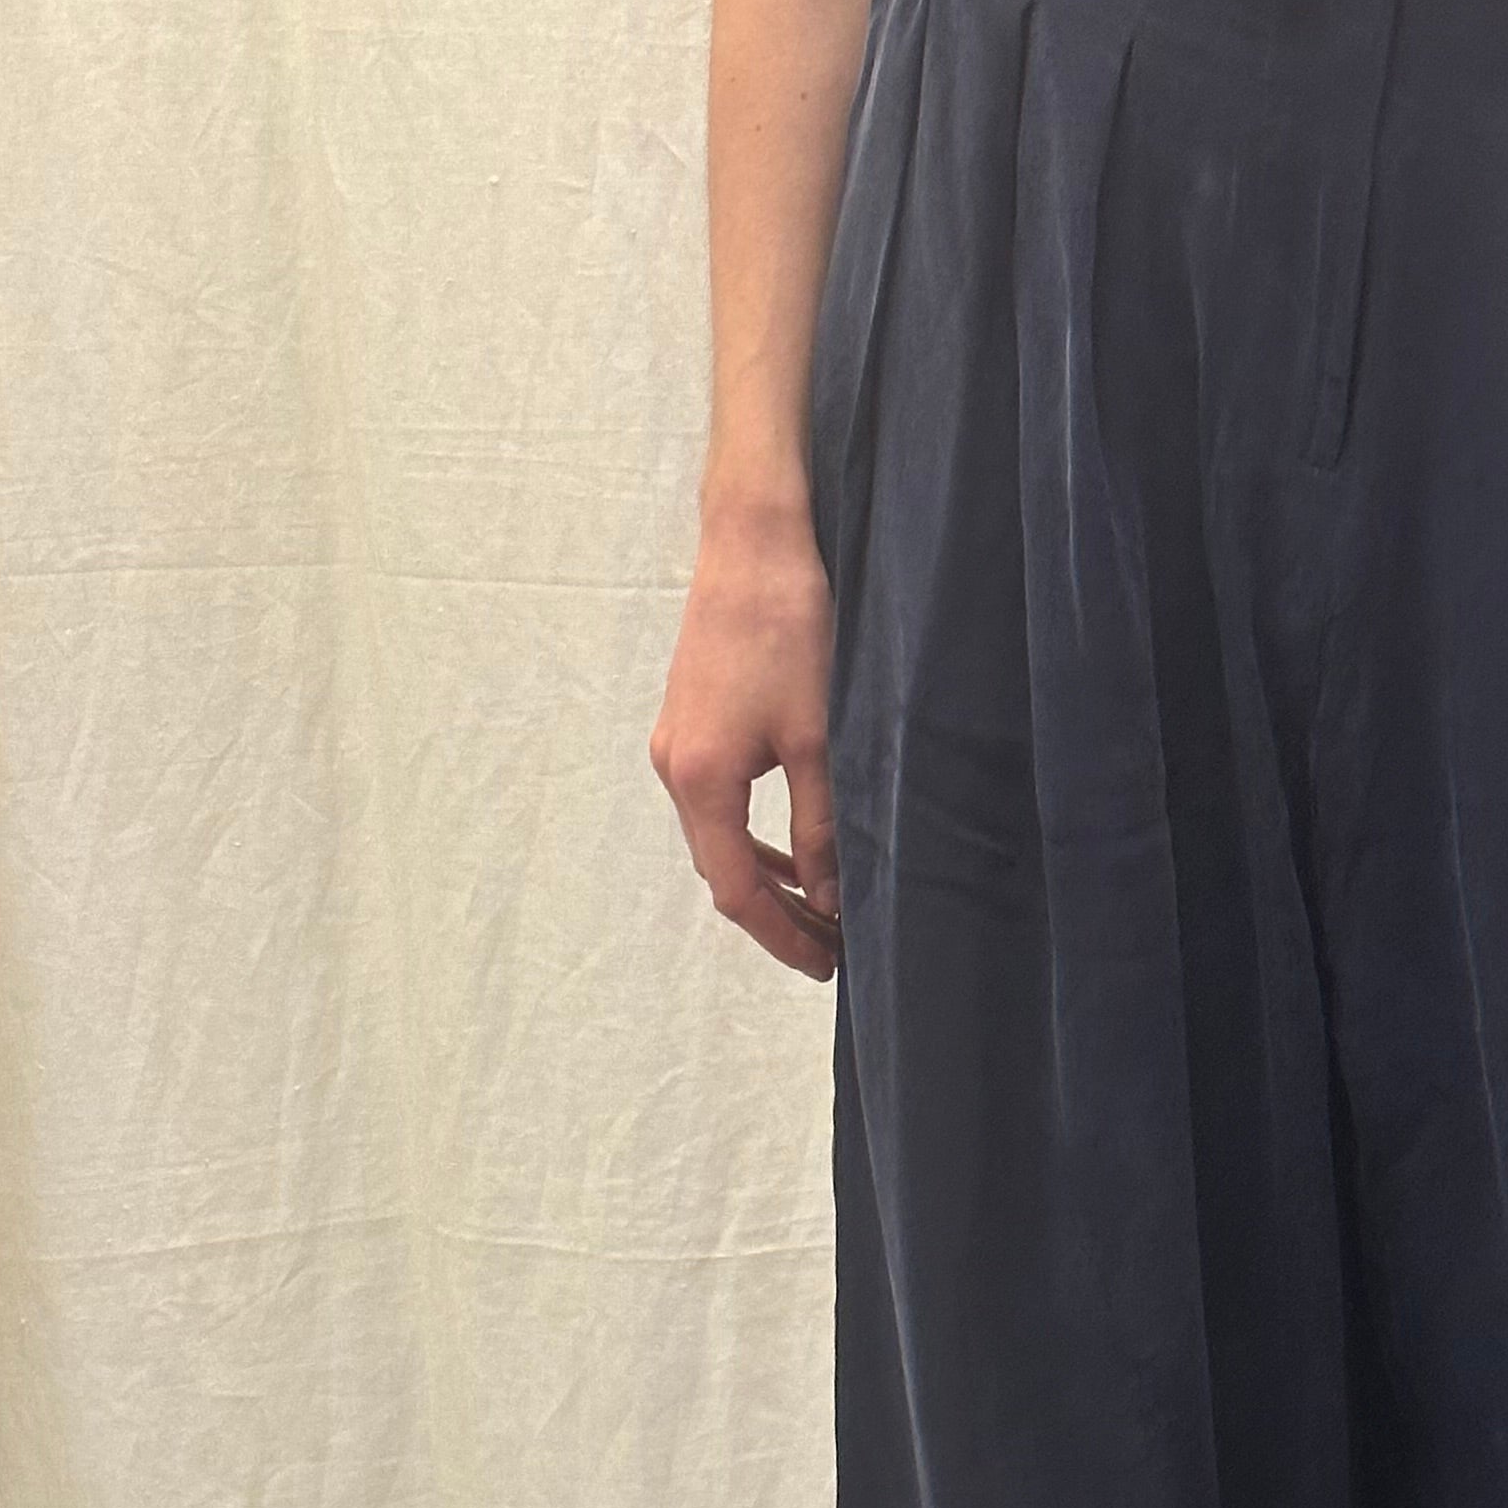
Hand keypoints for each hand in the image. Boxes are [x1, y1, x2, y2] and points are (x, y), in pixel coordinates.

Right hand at [650, 481, 842, 979]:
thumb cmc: (788, 629)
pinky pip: (719, 804)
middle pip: (722, 870)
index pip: (737, 889)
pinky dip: (755, 838)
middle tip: (832, 951)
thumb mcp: (819, 738)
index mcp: (701, 779)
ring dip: (767, 879)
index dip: (781, 936)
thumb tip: (828, 898)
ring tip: (818, 913)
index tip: (825, 965)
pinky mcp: (691, 723)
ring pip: (720, 838)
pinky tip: (793, 852)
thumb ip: (821, 824)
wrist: (753, 542)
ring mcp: (678, 744)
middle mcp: (675, 767)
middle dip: (777, 917)